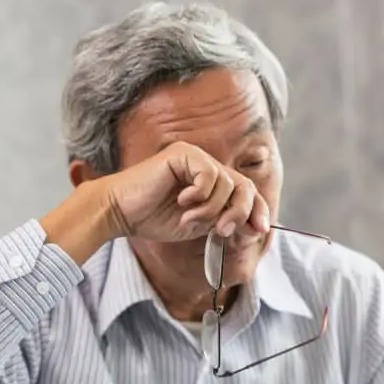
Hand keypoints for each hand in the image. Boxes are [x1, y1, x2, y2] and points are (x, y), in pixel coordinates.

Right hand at [40, 141, 269, 264]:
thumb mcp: (200, 226)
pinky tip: (182, 201)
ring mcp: (196, 158)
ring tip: (189, 217)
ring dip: (211, 209)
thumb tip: (258, 228)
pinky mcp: (183, 154)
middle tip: (223, 230)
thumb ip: (226, 223)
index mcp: (214, 185)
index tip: (261, 230)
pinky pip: (209, 174)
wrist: (122, 213)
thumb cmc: (155, 219)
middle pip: (245, 186)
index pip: (248, 193)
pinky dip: (200, 194)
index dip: (259, 211)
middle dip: (240, 211)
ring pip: (227, 184)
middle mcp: (208, 168)